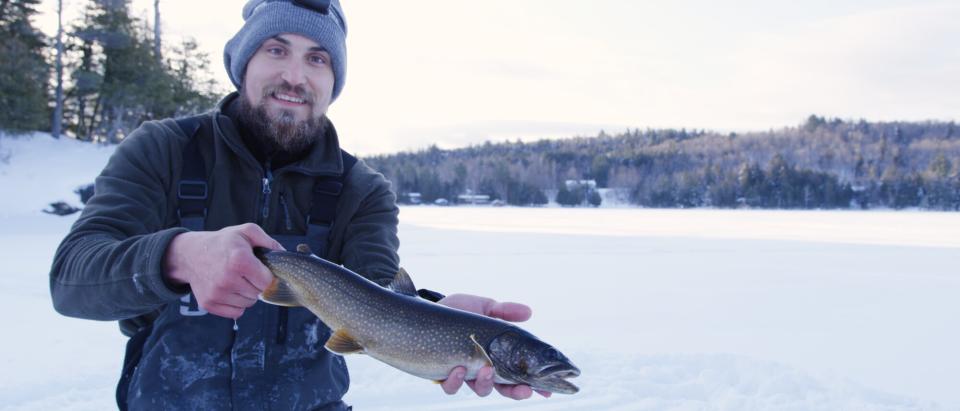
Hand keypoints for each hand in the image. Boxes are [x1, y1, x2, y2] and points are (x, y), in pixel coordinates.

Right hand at [164, 223, 282, 318]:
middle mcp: (227, 279)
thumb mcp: (246, 232)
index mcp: (240, 260)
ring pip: (248, 304)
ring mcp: (217, 293)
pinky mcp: (209, 303)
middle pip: (258, 293)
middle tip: (246, 273)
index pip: (267, 281)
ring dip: (246, 294)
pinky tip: (229, 290)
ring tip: (236, 279)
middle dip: (256, 284)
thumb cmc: (222, 243)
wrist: (190, 254)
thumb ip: (268, 241)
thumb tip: (284, 255)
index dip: (267, 276)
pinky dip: (236, 304)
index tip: (260, 270)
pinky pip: (235, 313)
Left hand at [436, 294, 551, 399]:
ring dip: (486, 383)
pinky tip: (458, 369)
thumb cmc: (458, 311)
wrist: (427, 310)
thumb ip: (505, 311)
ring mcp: (464, 373)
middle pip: (504, 388)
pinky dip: (456, 381)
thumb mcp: (483, 307)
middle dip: (516, 392)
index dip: (533, 384)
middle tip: (525, 390)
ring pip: (480, 390)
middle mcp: (482, 368)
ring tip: (486, 370)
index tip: (546, 389)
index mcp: (496, 355)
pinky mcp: (443, 374)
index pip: (518, 373)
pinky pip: (452, 386)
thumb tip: (529, 312)